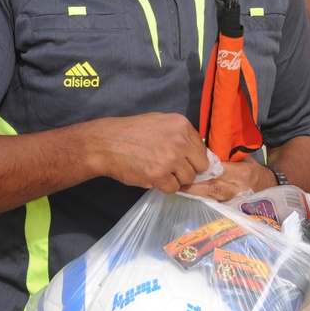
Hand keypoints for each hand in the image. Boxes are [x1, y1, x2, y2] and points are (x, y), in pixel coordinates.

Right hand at [96, 113, 210, 193]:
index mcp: (182, 125)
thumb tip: (195, 150)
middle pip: (200, 165)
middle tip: (174, 169)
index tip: (185, 161)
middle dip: (189, 169)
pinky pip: (173, 188)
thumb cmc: (131, 132)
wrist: (107, 143)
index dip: (193, 158)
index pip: (202, 149)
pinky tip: (153, 177)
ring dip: (176, 179)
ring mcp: (171, 159)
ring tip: (161, 172)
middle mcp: (180, 141)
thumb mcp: (160, 122)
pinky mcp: (160, 175)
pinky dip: (165, 187)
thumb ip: (180, 134)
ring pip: (188, 178)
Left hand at [180, 157, 274, 200]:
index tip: (187, 164)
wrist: (267, 187)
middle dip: (193, 184)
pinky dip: (198, 197)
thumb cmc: (252, 169)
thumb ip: (225, 157)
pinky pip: (211, 201)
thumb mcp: (242, 158)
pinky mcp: (229, 207)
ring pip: (209, 196)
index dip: (202, 170)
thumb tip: (202, 150)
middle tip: (178, 179)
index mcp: (242, 173)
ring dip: (193, 192)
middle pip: (211, 186)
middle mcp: (237, 188)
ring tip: (179, 186)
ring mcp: (233, 200)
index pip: (219, 170)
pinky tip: (187, 193)